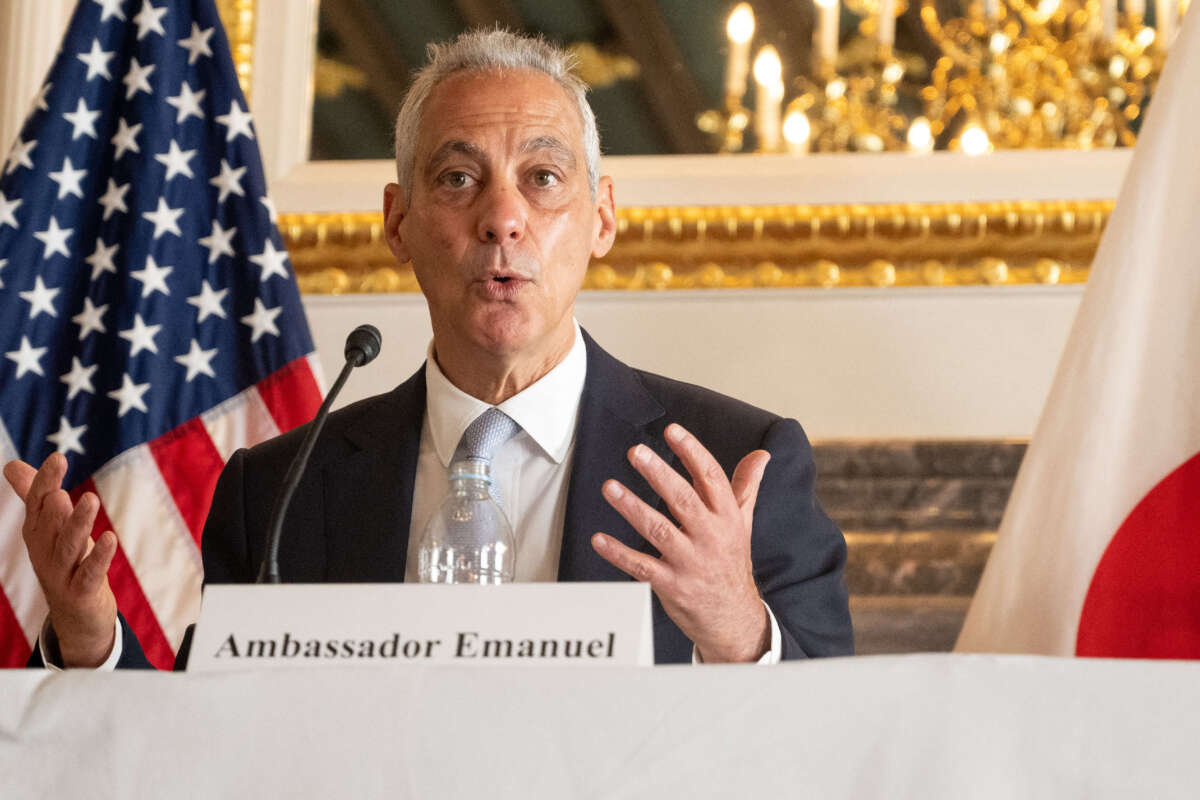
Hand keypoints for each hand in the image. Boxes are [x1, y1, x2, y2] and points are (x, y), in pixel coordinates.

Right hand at [3, 454, 117, 666]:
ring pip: (68, 546)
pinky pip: (90, 572)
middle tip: (61, 487)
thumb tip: (11, 465)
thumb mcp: (49, 529)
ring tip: (89, 499)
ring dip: (78, 523)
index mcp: (37, 532)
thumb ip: (34, 496)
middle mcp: (45, 551)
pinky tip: (110, 538)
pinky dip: (99, 556)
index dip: (45, 482)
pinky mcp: (82, 591)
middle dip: (54, 504)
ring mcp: (62, 572)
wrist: (75, 615)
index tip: (58, 458)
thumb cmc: (64, 561)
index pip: (37, 504)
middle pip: (49, 524)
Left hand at [591, 423, 770, 662]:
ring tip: (610, 487)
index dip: (692, 452)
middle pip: (683, 500)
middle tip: (636, 452)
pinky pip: (641, 567)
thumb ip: (746, 487)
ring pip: (658, 530)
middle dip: (658, 474)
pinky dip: (619, 553)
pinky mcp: (671, 585)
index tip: (672, 431)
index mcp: (727, 517)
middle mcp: (710, 536)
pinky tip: (599, 539)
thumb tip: (761, 456)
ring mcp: (690, 562)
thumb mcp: (743, 523)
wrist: (733, 617)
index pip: (711, 478)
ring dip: (632, 508)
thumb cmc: (731, 562)